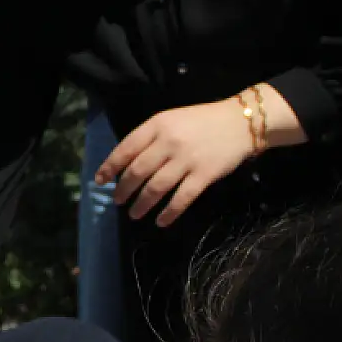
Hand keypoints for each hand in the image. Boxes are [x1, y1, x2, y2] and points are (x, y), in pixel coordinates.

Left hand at [96, 100, 254, 226]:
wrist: (240, 121)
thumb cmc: (202, 120)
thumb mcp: (172, 119)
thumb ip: (151, 137)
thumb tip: (128, 162)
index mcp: (158, 125)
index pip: (126, 148)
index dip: (110, 167)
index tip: (100, 181)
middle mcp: (169, 142)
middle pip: (137, 171)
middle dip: (123, 189)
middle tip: (117, 201)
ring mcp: (186, 160)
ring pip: (156, 188)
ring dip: (141, 204)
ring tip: (134, 214)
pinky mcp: (203, 176)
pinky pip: (181, 199)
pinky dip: (169, 213)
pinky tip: (161, 221)